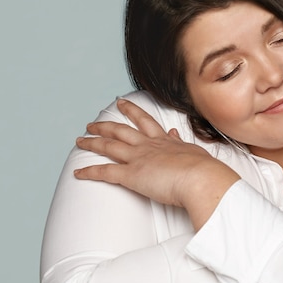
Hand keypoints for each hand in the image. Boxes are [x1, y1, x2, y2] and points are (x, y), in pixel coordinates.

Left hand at [74, 99, 238, 228]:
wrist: (202, 178)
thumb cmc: (204, 170)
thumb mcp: (195, 152)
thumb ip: (182, 144)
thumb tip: (175, 134)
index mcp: (165, 141)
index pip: (145, 123)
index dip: (132, 112)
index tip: (123, 104)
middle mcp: (149, 146)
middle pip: (121, 131)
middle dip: (106, 125)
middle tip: (93, 121)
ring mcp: (139, 159)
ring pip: (109, 146)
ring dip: (93, 142)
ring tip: (80, 140)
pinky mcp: (132, 175)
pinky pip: (105, 172)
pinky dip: (90, 172)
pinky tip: (78, 173)